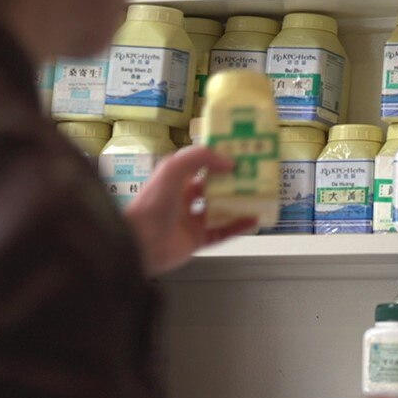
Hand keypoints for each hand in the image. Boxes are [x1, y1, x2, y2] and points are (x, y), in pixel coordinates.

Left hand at [122, 145, 255, 276]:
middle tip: (251, 174)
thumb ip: (199, 157)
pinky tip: (252, 219)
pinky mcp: (197, 240)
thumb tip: (227, 161)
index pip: (198, 166)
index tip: (236, 154)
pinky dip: (238, 227)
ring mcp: (190, 221)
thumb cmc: (152, 204)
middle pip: (211, 188)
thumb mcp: (172, 169)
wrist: (141, 244)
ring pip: (219, 210)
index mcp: (174, 181)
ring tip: (255, 195)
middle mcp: (182, 200)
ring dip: (237, 203)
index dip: (216, 159)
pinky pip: (222, 232)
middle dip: (230, 181)